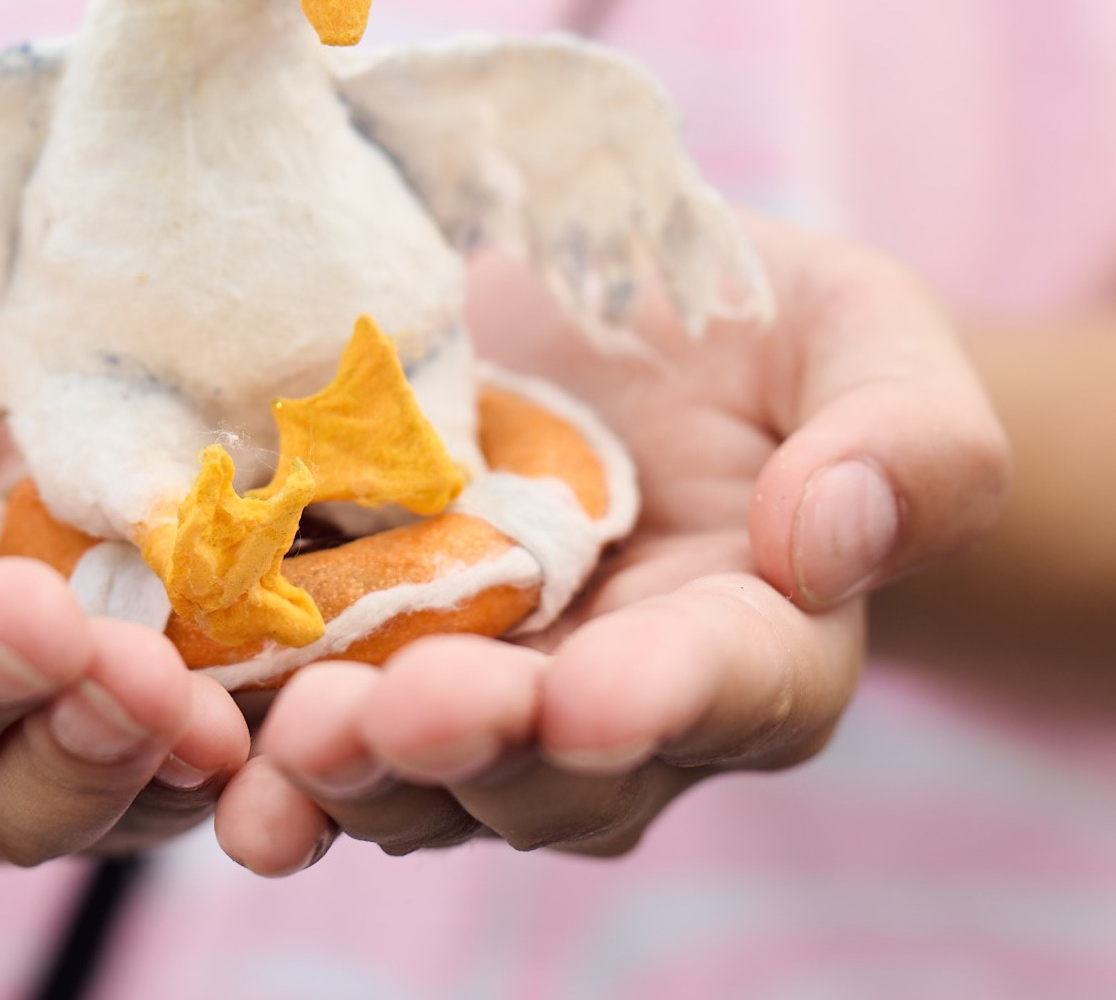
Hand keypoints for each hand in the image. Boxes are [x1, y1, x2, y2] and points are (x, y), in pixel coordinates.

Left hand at [212, 219, 1005, 871]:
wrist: (610, 335)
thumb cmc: (760, 330)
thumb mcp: (862, 336)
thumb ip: (908, 438)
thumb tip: (837, 536)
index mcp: (766, 641)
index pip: (730, 687)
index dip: (663, 699)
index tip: (594, 698)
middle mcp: (625, 713)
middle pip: (560, 770)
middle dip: (481, 749)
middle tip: (407, 709)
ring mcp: (491, 711)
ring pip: (431, 786)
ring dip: (360, 776)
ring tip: (293, 743)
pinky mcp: (371, 675)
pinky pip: (322, 747)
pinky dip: (265, 767)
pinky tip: (207, 758)